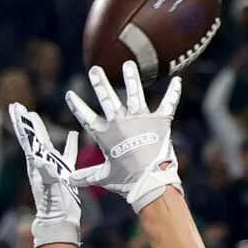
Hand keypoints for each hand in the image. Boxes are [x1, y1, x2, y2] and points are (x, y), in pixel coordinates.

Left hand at [7, 102, 87, 247]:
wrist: (60, 221)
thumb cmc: (54, 206)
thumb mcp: (50, 188)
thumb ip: (47, 174)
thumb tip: (41, 160)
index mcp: (36, 164)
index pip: (27, 139)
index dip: (22, 123)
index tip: (15, 108)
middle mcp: (41, 163)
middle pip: (31, 137)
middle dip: (25, 122)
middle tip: (17, 107)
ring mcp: (52, 167)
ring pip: (46, 142)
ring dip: (40, 129)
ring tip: (34, 115)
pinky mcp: (64, 173)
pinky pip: (67, 154)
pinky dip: (70, 144)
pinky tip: (73, 134)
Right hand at [64, 61, 182, 210]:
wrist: (150, 182)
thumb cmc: (127, 181)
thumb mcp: (104, 177)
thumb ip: (86, 175)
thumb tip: (70, 180)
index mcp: (107, 135)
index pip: (87, 117)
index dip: (77, 106)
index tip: (70, 94)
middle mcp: (121, 123)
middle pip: (107, 99)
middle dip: (100, 83)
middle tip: (95, 70)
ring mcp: (141, 120)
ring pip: (134, 94)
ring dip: (131, 78)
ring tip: (128, 64)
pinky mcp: (160, 122)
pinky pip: (168, 103)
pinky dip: (174, 92)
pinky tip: (178, 80)